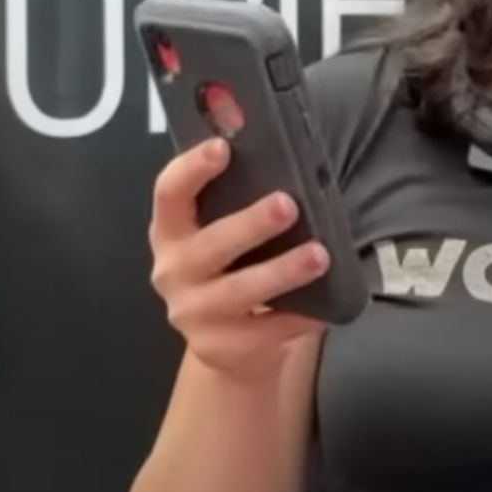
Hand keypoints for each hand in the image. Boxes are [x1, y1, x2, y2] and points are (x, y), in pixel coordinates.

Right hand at [147, 138, 329, 382]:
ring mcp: (192, 313)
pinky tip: (322, 309)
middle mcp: (173, 270)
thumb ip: (238, 194)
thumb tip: (279, 143)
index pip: (169, 193)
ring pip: (240, 291)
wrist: (225, 344)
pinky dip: (295, 318)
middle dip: (250, 224)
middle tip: (288, 205)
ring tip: (319, 256)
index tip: (222, 147)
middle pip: (210, 244)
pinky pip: (263, 331)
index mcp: (170, 230)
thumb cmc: (232, 266)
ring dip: (282, 271)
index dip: (191, 169)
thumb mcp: (223, 229)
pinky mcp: (218, 347)